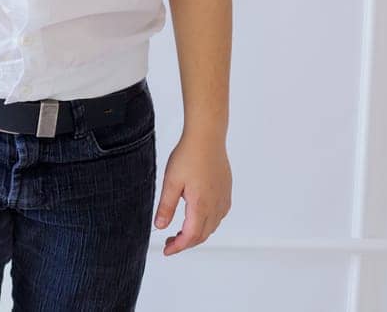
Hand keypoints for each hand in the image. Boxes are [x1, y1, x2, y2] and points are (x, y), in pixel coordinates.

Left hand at [155, 132, 230, 255]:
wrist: (207, 136)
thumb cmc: (188, 155)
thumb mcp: (171, 182)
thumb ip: (166, 206)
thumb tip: (160, 227)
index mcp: (201, 205)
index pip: (191, 236)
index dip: (178, 247)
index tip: (167, 250)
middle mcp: (216, 205)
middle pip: (202, 235)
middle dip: (186, 242)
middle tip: (169, 242)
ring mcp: (223, 198)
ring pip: (212, 226)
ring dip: (197, 233)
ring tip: (180, 231)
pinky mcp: (226, 191)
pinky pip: (218, 215)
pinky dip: (207, 223)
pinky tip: (197, 216)